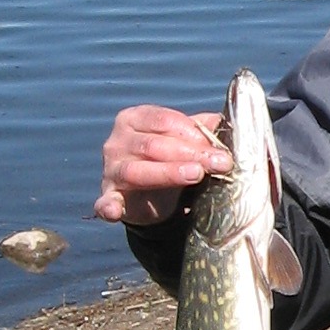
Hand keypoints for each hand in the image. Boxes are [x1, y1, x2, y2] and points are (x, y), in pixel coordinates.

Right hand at [96, 104, 230, 226]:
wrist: (146, 192)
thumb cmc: (166, 158)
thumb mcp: (182, 140)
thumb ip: (200, 129)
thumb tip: (224, 121)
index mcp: (135, 119)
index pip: (164, 120)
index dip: (194, 133)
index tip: (220, 147)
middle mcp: (118, 141)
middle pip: (153, 145)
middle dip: (190, 153)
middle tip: (220, 163)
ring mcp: (110, 169)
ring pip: (136, 170)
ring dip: (168, 173)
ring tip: (196, 175)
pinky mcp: (108, 196)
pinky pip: (105, 202)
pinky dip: (108, 206)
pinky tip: (114, 210)